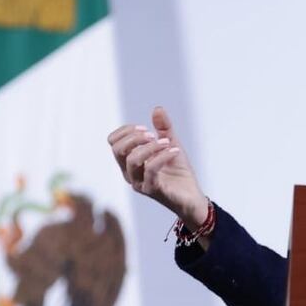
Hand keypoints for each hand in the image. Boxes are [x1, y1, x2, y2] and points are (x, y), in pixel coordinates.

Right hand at [108, 106, 208, 227]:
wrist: (192, 197)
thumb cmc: (178, 173)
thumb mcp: (171, 145)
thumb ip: (164, 128)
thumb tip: (157, 109)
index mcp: (129, 162)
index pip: (113, 142)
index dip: (126, 131)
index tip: (146, 128)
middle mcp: (130, 173)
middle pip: (117, 150)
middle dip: (135, 137)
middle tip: (153, 135)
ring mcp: (139, 183)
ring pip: (132, 160)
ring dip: (150, 146)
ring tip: (167, 143)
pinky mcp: (152, 190)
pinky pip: (150, 170)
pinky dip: (163, 156)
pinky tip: (175, 151)